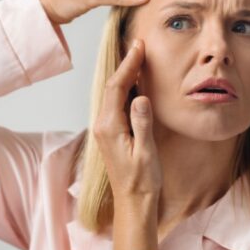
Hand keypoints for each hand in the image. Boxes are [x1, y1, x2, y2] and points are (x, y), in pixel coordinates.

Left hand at [92, 38, 161, 200]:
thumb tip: (141, 97)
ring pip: (113, 95)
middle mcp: (103, 126)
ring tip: (138, 58)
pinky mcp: (111, 134)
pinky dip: (125, 90)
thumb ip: (142, 123)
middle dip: (125, 65)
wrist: (133, 204)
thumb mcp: (146, 153)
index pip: (116, 87)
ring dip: (125, 76)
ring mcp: (105, 130)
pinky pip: (116, 105)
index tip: (139, 47)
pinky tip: (136, 84)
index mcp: (110, 127)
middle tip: (139, 45)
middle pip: (112, 87)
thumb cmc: (142, 182)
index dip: (128, 65)